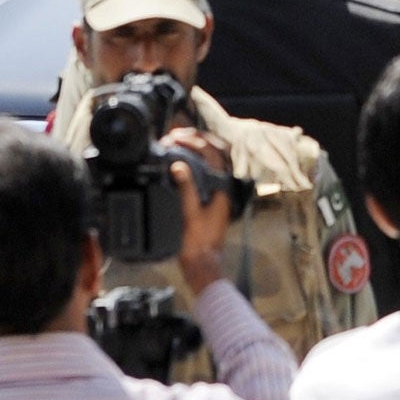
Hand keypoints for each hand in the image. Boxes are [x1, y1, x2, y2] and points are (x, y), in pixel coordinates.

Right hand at [170, 129, 236, 294]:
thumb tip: (178, 165)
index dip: (195, 142)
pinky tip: (180, 160)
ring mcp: (218, 192)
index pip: (213, 155)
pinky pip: (205, 172)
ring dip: (195, 149)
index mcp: (223, 188)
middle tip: (175, 134)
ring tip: (176, 141)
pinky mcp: (210, 198)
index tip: (176, 137)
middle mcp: (224, 187)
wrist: (202, 265)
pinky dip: (194, 162)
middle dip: (196, 140)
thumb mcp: (190, 214)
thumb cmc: (197, 242)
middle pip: (215, 153)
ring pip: (211, 161)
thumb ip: (186, 188)